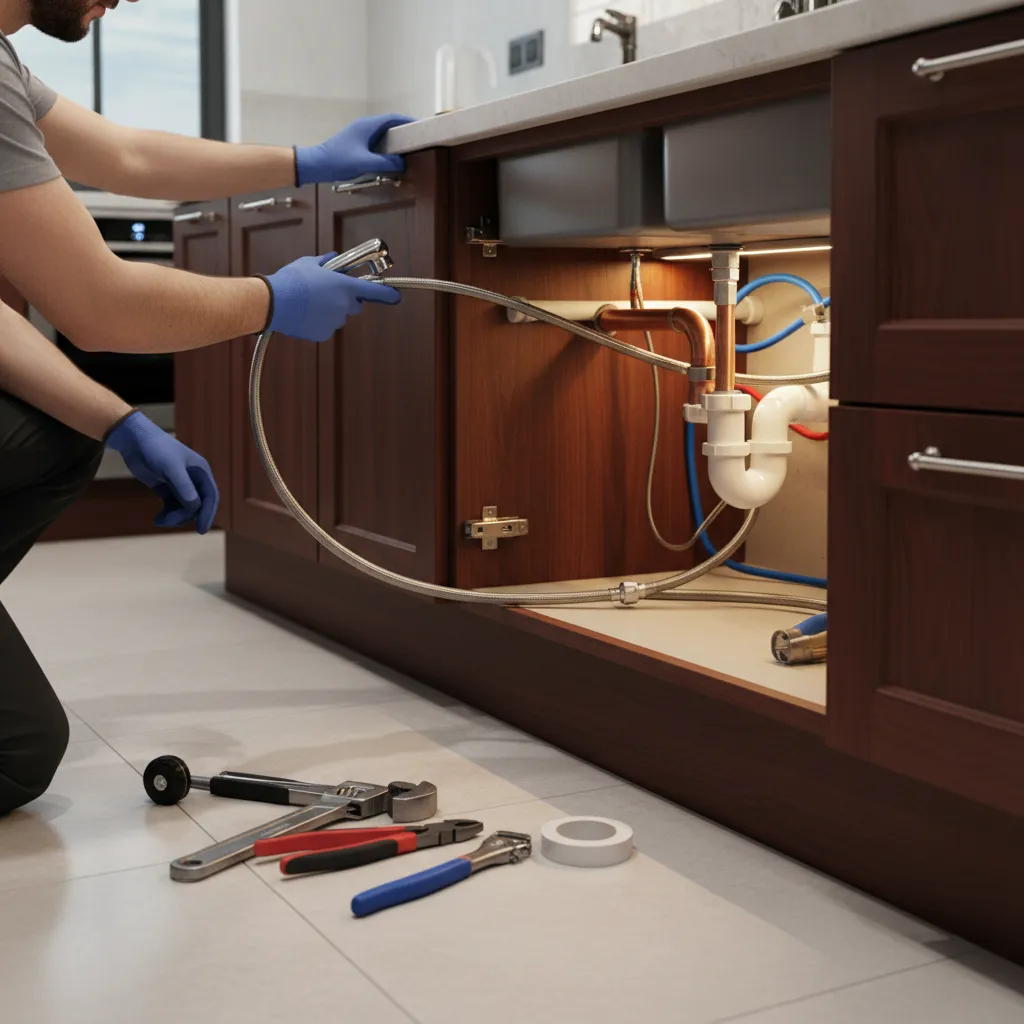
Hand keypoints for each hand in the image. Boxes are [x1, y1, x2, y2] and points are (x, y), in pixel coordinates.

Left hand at [105, 412, 218, 533]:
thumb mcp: (171, 468)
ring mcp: (179, 485)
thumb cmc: (156, 449)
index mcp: (201, 472)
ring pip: (184, 508)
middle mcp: (193, 479)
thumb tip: (195, 507)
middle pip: (197, 505)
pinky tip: (157, 519)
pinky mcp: (166, 489)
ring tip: (159, 520)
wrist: (134, 440)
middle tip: (167, 520)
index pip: (211, 497)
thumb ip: (184, 487)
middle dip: (184, 515)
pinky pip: (172, 507)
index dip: (208, 514)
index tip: (201, 530)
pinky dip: (167, 514)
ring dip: (175, 517)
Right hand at [260, 253, 400, 341]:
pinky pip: (327, 328)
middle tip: (328, 293)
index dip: (387, 295)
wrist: (272, 302)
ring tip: (309, 303)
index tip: (395, 297)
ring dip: (330, 311)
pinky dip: (319, 323)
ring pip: (339, 317)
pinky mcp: (323, 334)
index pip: (374, 292)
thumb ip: (326, 262)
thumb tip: (334, 258)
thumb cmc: (291, 281)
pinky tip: (305, 315)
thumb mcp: (309, 263)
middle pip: (354, 306)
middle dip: (346, 300)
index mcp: (344, 287)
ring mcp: (335, 322)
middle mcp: (344, 306)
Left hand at [295, 114, 415, 185]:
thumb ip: (386, 162)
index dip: (408, 121)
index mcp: (367, 125)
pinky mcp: (356, 143)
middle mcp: (364, 126)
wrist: (316, 164)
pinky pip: (376, 141)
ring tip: (408, 149)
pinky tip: (391, 157)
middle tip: (418, 139)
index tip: (421, 126)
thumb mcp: (365, 163)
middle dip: (404, 130)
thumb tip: (402, 163)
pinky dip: (386, 147)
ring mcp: (360, 134)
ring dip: (395, 140)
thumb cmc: (338, 161)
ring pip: (383, 133)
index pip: (393, 118)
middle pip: (389, 124)